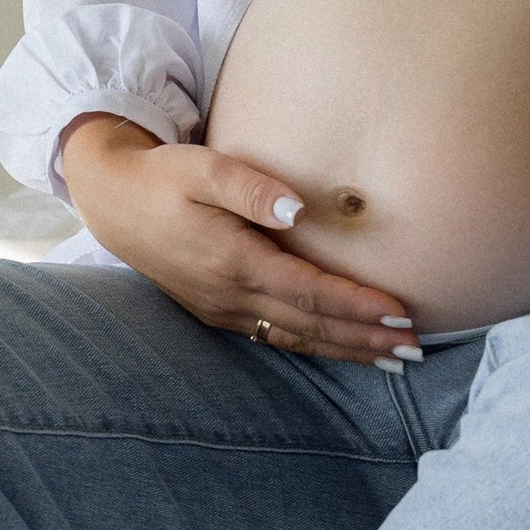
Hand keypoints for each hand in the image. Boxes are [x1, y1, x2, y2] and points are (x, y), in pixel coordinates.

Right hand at [60, 116, 420, 364]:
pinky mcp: (216, 312)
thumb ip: (251, 188)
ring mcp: (222, 309)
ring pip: (296, 339)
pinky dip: (315, 347)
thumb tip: (297, 209)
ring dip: (348, 351)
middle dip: (366, 339)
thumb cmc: (165, 176)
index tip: (401, 314)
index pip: (309, 292)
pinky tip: (342, 351)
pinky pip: (275, 337)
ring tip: (393, 362)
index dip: (358, 306)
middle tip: (416, 351)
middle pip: (311, 325)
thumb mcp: (204, 167)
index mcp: (233, 260)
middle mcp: (229, 295)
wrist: (113, 201)